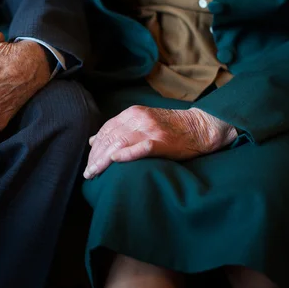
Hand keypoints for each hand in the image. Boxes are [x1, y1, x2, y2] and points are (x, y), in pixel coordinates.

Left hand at [84, 106, 237, 178]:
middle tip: (88, 173)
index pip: (106, 130)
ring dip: (103, 159)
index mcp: (133, 113)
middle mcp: (139, 119)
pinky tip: (115, 160)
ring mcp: (150, 130)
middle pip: (110, 137)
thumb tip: (92, 140)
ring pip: (120, 142)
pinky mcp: (162, 142)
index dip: (95, 147)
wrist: (200, 126)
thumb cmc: (170, 128)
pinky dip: (126, 154)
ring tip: (94, 173)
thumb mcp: (141, 122)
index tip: (88, 162)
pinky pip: (141, 148)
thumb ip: (118, 129)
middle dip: (95, 156)